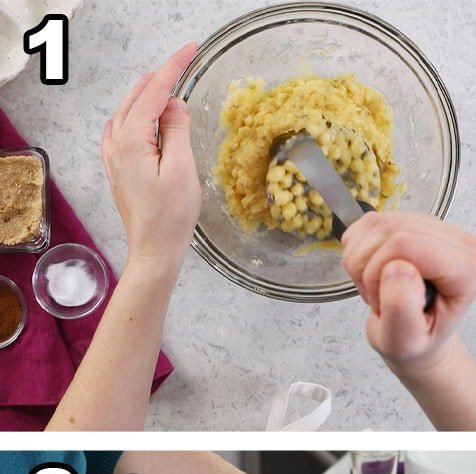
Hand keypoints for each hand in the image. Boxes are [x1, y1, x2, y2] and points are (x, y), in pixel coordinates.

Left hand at [101, 43, 200, 268]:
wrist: (154, 248)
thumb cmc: (171, 216)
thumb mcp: (182, 170)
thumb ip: (176, 131)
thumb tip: (175, 104)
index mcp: (132, 139)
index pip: (153, 92)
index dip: (173, 68)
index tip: (190, 50)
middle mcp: (116, 142)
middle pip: (136, 97)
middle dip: (160, 78)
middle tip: (185, 64)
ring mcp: (113, 154)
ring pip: (128, 110)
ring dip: (148, 95)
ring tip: (171, 87)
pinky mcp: (117, 166)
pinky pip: (122, 127)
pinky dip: (137, 113)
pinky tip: (147, 117)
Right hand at [341, 212, 475, 373]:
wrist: (419, 336)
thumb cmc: (418, 340)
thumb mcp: (405, 340)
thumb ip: (402, 308)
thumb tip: (397, 268)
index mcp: (468, 271)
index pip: (406, 244)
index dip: (380, 273)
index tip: (385, 301)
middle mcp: (460, 244)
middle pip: (391, 231)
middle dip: (370, 269)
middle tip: (380, 298)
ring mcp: (439, 229)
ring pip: (378, 224)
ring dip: (364, 260)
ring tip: (380, 288)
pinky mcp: (416, 222)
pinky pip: (372, 222)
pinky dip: (362, 250)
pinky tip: (376, 272)